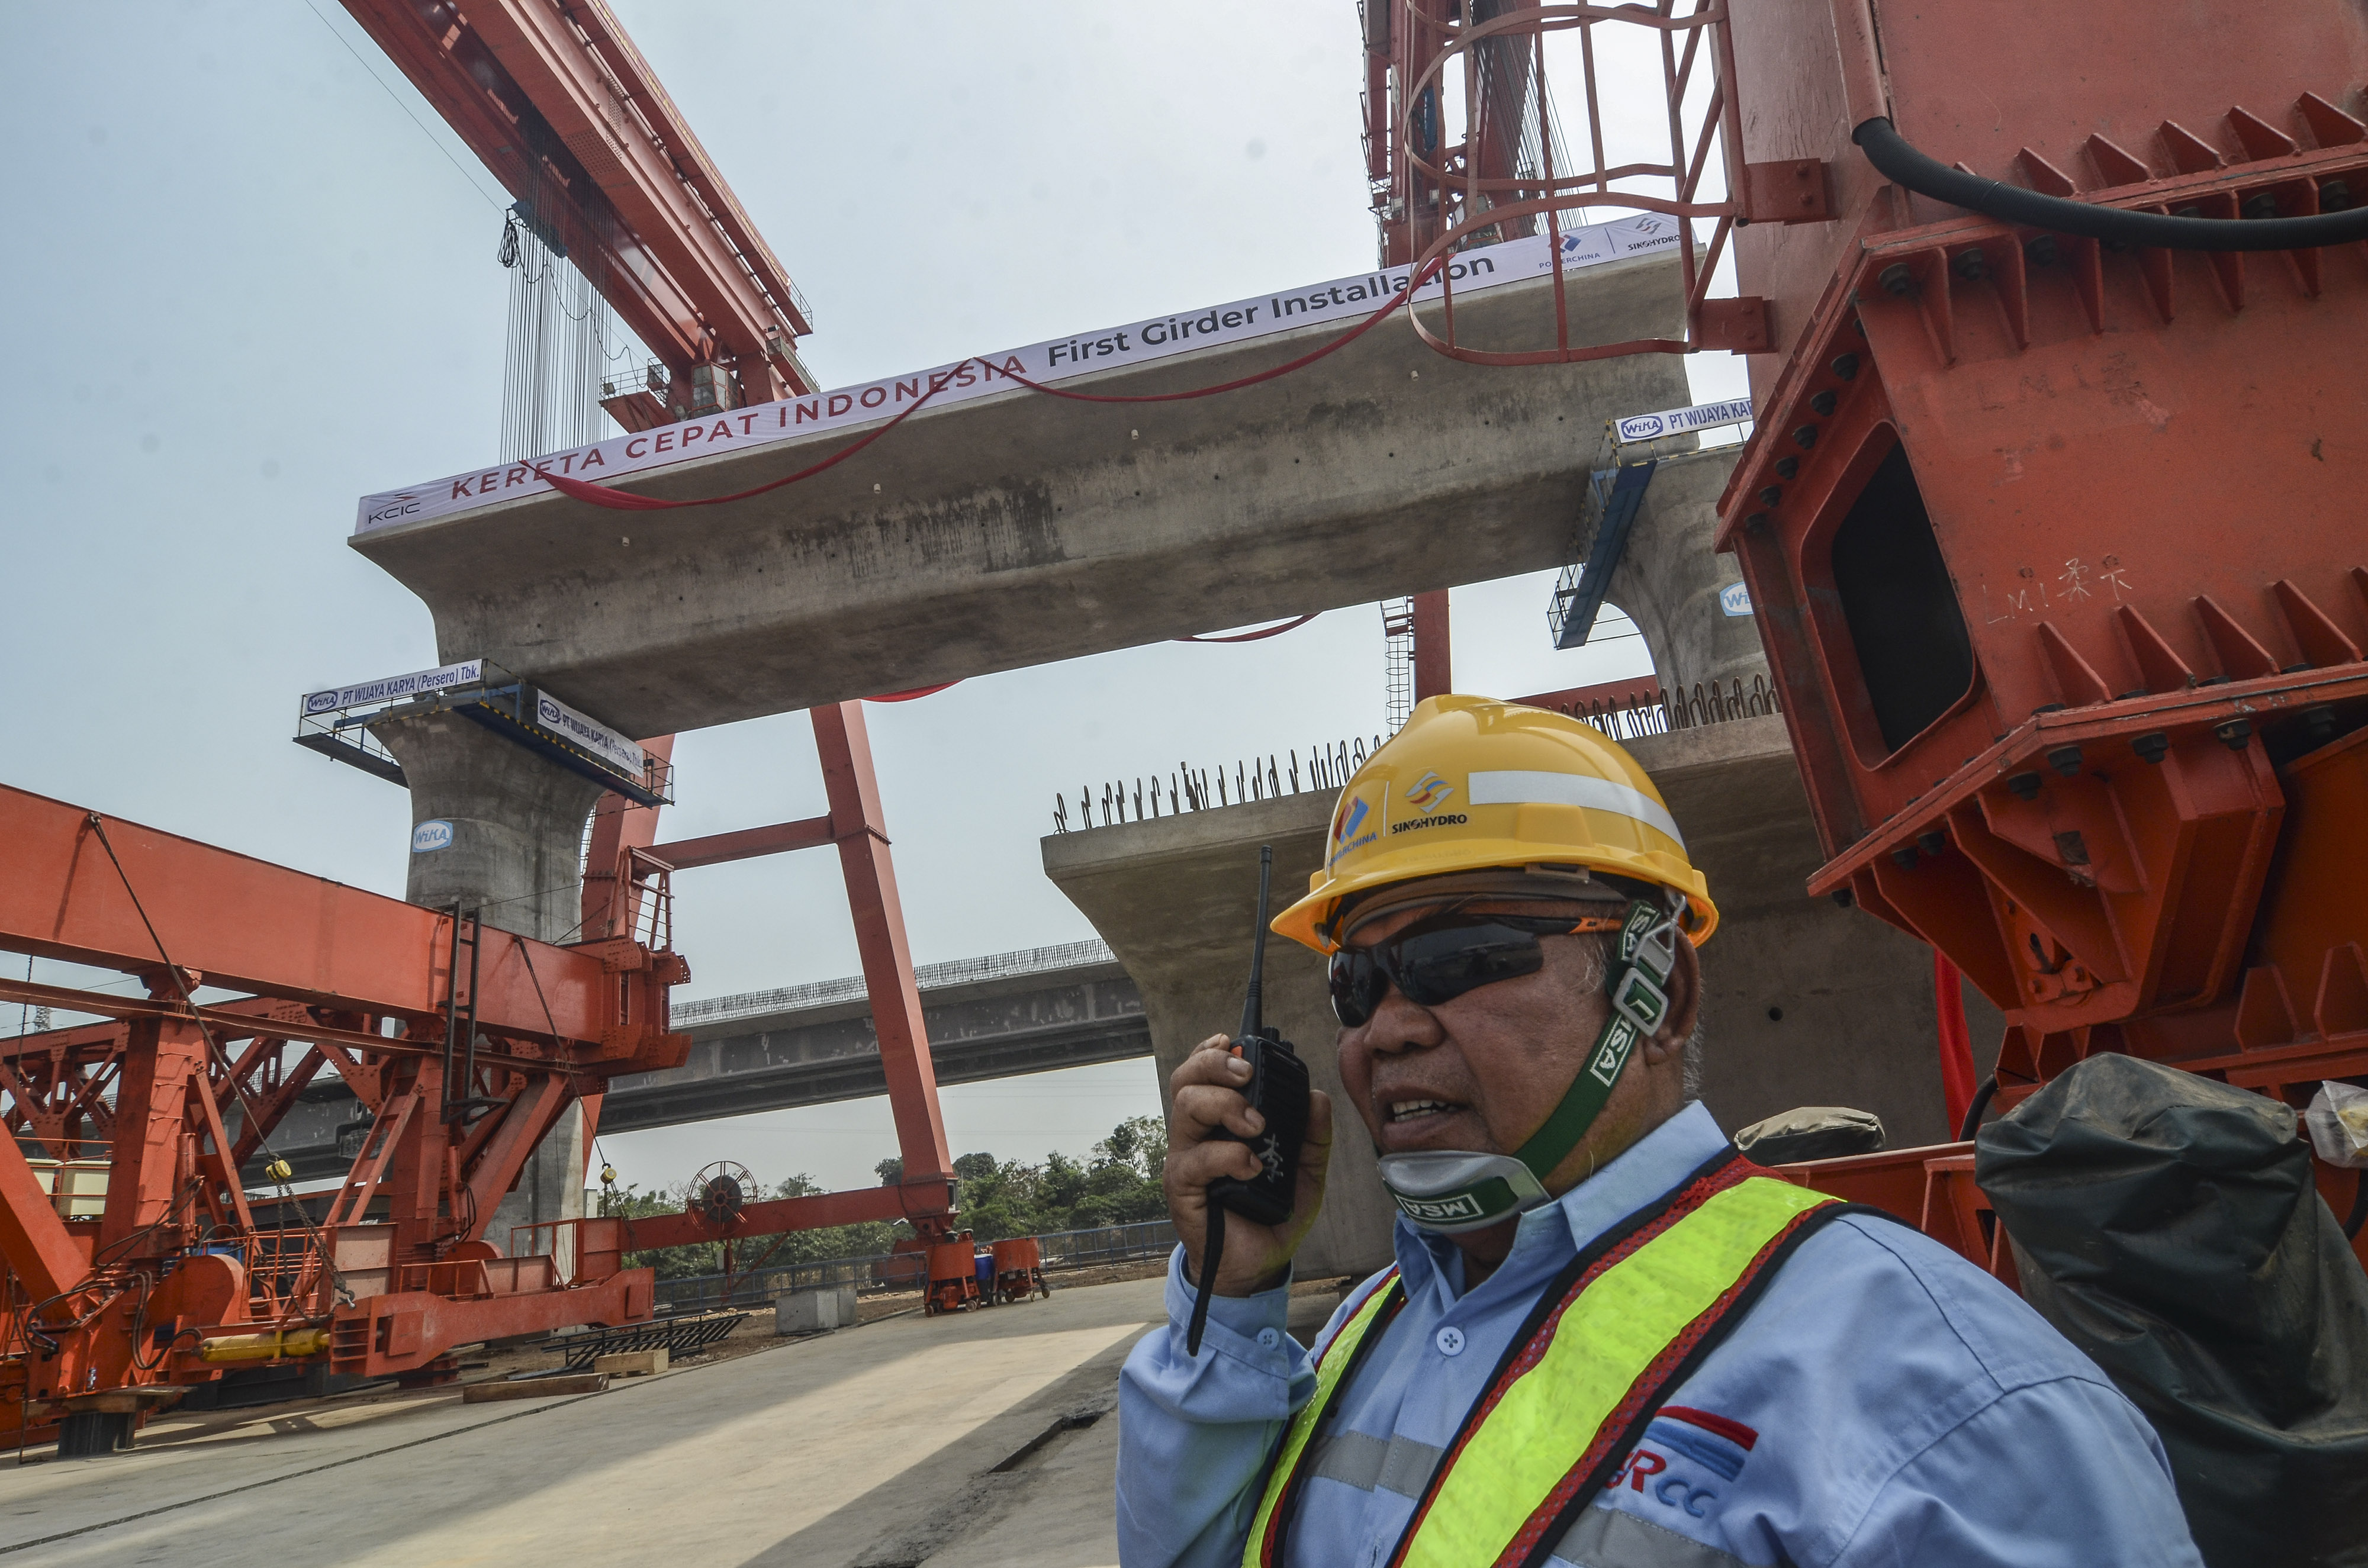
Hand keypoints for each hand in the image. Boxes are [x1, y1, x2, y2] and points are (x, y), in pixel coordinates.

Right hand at [1164, 1033, 1332, 1295]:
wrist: (1257, 1265)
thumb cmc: (1272, 1214)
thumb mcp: (1306, 1172)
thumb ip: (1313, 1135)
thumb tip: (1317, 1096)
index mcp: (1219, 1123)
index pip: (1203, 1074)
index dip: (1211, 1051)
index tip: (1232, 1041)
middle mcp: (1197, 1135)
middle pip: (1186, 1080)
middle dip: (1215, 1066)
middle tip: (1248, 1076)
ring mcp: (1186, 1159)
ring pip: (1185, 1108)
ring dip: (1223, 1104)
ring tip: (1256, 1125)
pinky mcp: (1183, 1188)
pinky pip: (1197, 1159)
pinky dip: (1228, 1156)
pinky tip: (1252, 1167)